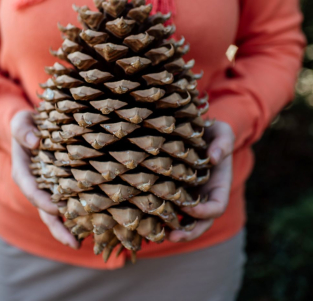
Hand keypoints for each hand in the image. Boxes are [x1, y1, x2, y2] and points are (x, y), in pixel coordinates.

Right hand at [10, 110, 78, 248]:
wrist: (34, 126)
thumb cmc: (27, 124)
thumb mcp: (21, 122)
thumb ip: (23, 130)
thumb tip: (34, 141)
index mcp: (23, 171)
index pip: (31, 189)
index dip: (43, 200)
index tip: (57, 208)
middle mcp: (35, 184)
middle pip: (44, 209)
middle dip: (57, 226)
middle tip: (72, 243)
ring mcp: (47, 186)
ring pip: (55, 210)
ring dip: (67, 227)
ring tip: (81, 244)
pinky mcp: (59, 184)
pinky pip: (66, 200)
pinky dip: (75, 212)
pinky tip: (91, 223)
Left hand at [169, 120, 234, 242]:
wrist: (200, 131)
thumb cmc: (214, 132)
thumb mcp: (223, 132)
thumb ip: (223, 143)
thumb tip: (214, 158)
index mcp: (219, 185)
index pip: (217, 206)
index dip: (204, 212)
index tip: (188, 208)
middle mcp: (205, 195)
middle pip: (201, 222)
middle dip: (188, 232)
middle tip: (172, 236)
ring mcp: (190, 195)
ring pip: (184, 220)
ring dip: (173, 230)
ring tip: (157, 234)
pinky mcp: (174, 190)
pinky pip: (170, 207)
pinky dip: (161, 215)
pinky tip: (146, 219)